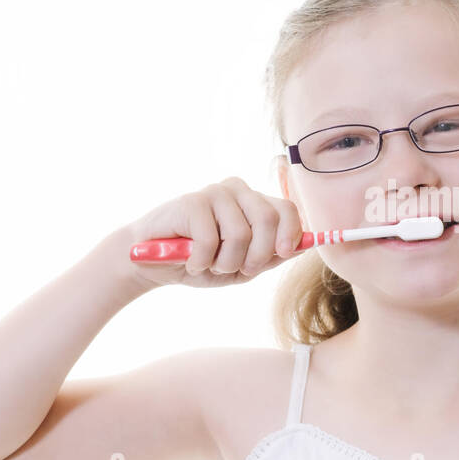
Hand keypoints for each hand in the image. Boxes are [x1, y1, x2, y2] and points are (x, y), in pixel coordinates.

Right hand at [124, 178, 307, 289]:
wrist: (152, 264)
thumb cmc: (201, 262)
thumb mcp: (243, 266)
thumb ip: (272, 255)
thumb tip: (305, 245)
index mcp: (254, 202)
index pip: (287, 210)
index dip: (291, 234)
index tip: (282, 254)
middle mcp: (238, 190)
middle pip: (268, 219)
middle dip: (256, 256)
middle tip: (236, 268)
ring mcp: (214, 193)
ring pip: (241, 234)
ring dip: (225, 262)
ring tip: (209, 263)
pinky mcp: (192, 201)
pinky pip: (211, 240)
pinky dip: (201, 261)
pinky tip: (190, 260)